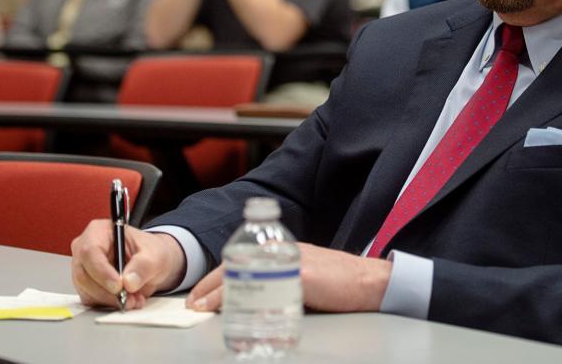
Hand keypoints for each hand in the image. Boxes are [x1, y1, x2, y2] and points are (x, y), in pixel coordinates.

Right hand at [70, 219, 185, 309]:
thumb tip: (128, 282)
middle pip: (84, 274)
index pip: (90, 251)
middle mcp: (86, 249)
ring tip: (134, 299)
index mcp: (99, 231)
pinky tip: (127, 300)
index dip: (101, 271)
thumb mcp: (154, 254)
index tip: (118, 285)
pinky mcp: (87, 286)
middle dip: (107, 292)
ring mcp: (84, 268)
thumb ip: (143, 266)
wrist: (152, 263)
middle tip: (129, 298)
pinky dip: (109, 304)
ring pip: (86, 290)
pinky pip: (91, 300)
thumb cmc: (150, 251)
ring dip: (110, 300)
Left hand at [185, 243, 391, 312]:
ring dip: (220, 295)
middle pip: (235, 266)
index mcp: (279, 250)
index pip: (238, 261)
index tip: (200, 295)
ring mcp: (288, 262)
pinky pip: (264, 288)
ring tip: (204, 309)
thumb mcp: (302, 272)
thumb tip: (252, 298)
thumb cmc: (338, 282)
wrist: (368, 281)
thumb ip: (279, 278)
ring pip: (245, 277)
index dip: (215, 278)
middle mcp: (280, 252)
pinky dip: (245, 300)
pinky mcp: (299, 276)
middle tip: (193, 304)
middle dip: (209, 286)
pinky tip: (234, 311)